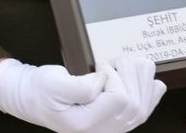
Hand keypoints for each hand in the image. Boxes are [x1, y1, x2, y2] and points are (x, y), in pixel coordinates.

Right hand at [0, 56, 164, 132]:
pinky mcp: (115, 123)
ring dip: (143, 82)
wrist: (34, 100)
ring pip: (142, 109)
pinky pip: (141, 113)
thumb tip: (104, 81)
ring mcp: (110, 129)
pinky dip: (150, 95)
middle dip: (132, 75)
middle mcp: (101, 130)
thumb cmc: (41, 91)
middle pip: (135, 104)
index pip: (119, 99)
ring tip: (135, 64)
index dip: (113, 76)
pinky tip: (150, 82)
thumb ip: (80, 85)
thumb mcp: (53, 82)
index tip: (98, 65)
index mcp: (86, 123)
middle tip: (117, 60)